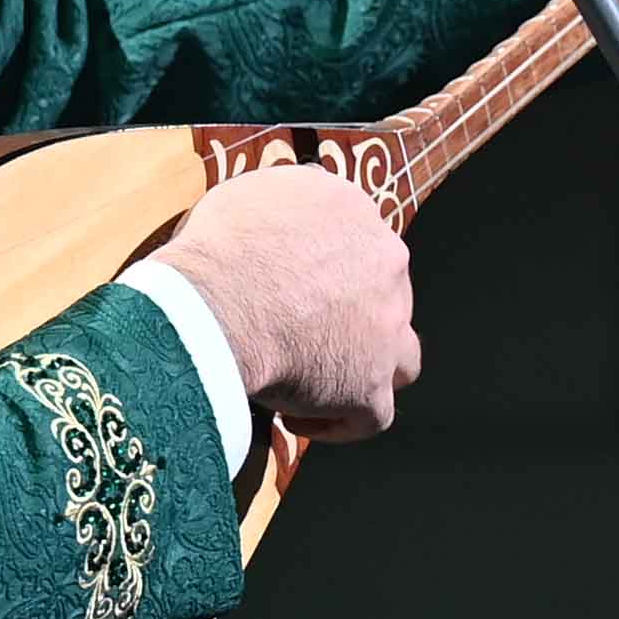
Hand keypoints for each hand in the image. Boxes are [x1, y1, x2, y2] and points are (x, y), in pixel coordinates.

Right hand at [151, 161, 422, 441]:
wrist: (219, 302)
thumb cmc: (219, 247)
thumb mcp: (246, 196)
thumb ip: (277, 208)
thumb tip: (271, 233)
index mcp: (353, 212)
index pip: (355, 242)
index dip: (326, 272)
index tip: (291, 294)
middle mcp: (385, 263)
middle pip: (385, 295)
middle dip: (354, 317)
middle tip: (304, 335)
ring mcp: (387, 328)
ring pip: (400, 356)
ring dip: (367, 368)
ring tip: (319, 381)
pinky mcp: (371, 386)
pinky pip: (371, 416)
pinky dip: (338, 422)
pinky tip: (297, 420)